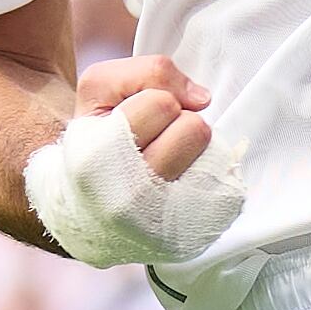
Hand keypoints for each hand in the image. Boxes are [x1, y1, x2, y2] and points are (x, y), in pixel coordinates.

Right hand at [24, 55, 242, 266]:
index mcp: (98, 158)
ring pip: (211, 155)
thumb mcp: (100, 88)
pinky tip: (180, 181)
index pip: (162, 103)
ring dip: (193, 147)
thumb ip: (148, 72)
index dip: (155, 99)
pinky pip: (223, 188)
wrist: (87, 208)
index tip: (138, 115)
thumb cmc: (96, 137)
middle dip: (180, 120)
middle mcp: (127, 200)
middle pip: (194, 129)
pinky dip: (206, 175)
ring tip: (167, 156)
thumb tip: (201, 98)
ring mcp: (159, 223)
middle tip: (157, 135)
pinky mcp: (187, 237)